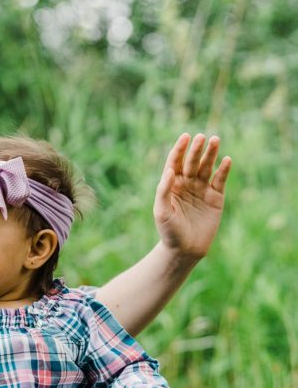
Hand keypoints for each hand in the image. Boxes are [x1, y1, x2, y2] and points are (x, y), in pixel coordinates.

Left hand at [154, 133, 231, 259]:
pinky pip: (219, 180)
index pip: (175, 162)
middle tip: (201, 137)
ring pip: (206, 167)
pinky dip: (223, 170)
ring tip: (215, 140)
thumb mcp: (162, 212)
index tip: (185, 137)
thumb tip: (170, 170)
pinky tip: (226, 160)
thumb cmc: (169, 231)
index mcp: (171, 184)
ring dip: (211, 154)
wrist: (185, 250)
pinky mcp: (215, 198)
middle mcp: (187, 184)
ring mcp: (201, 189)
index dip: (180, 149)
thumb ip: (163, 190)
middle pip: (192, 162)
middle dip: (196, 149)